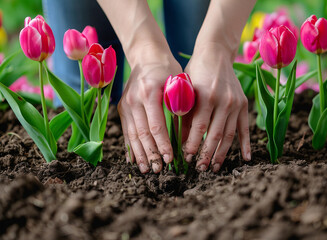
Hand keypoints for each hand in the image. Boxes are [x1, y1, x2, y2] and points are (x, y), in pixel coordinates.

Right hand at [118, 45, 181, 172]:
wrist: (147, 56)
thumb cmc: (168, 70)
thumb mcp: (178, 83)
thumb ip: (179, 106)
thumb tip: (184, 134)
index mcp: (150, 92)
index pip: (156, 126)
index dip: (163, 145)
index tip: (170, 159)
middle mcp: (134, 100)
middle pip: (142, 134)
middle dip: (151, 154)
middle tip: (159, 170)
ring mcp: (125, 104)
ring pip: (132, 135)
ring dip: (139, 154)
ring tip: (146, 170)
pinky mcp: (122, 108)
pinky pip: (126, 131)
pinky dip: (130, 146)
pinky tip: (133, 160)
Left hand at [183, 43, 250, 171]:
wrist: (215, 54)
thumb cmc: (195, 72)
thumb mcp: (185, 90)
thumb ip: (183, 113)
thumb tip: (178, 140)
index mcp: (206, 96)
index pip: (199, 127)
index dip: (193, 145)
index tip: (187, 159)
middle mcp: (223, 101)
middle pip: (215, 134)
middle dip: (206, 154)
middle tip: (200, 169)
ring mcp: (236, 103)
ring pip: (229, 135)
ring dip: (222, 154)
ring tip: (214, 168)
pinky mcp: (243, 104)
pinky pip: (245, 128)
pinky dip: (245, 144)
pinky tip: (246, 158)